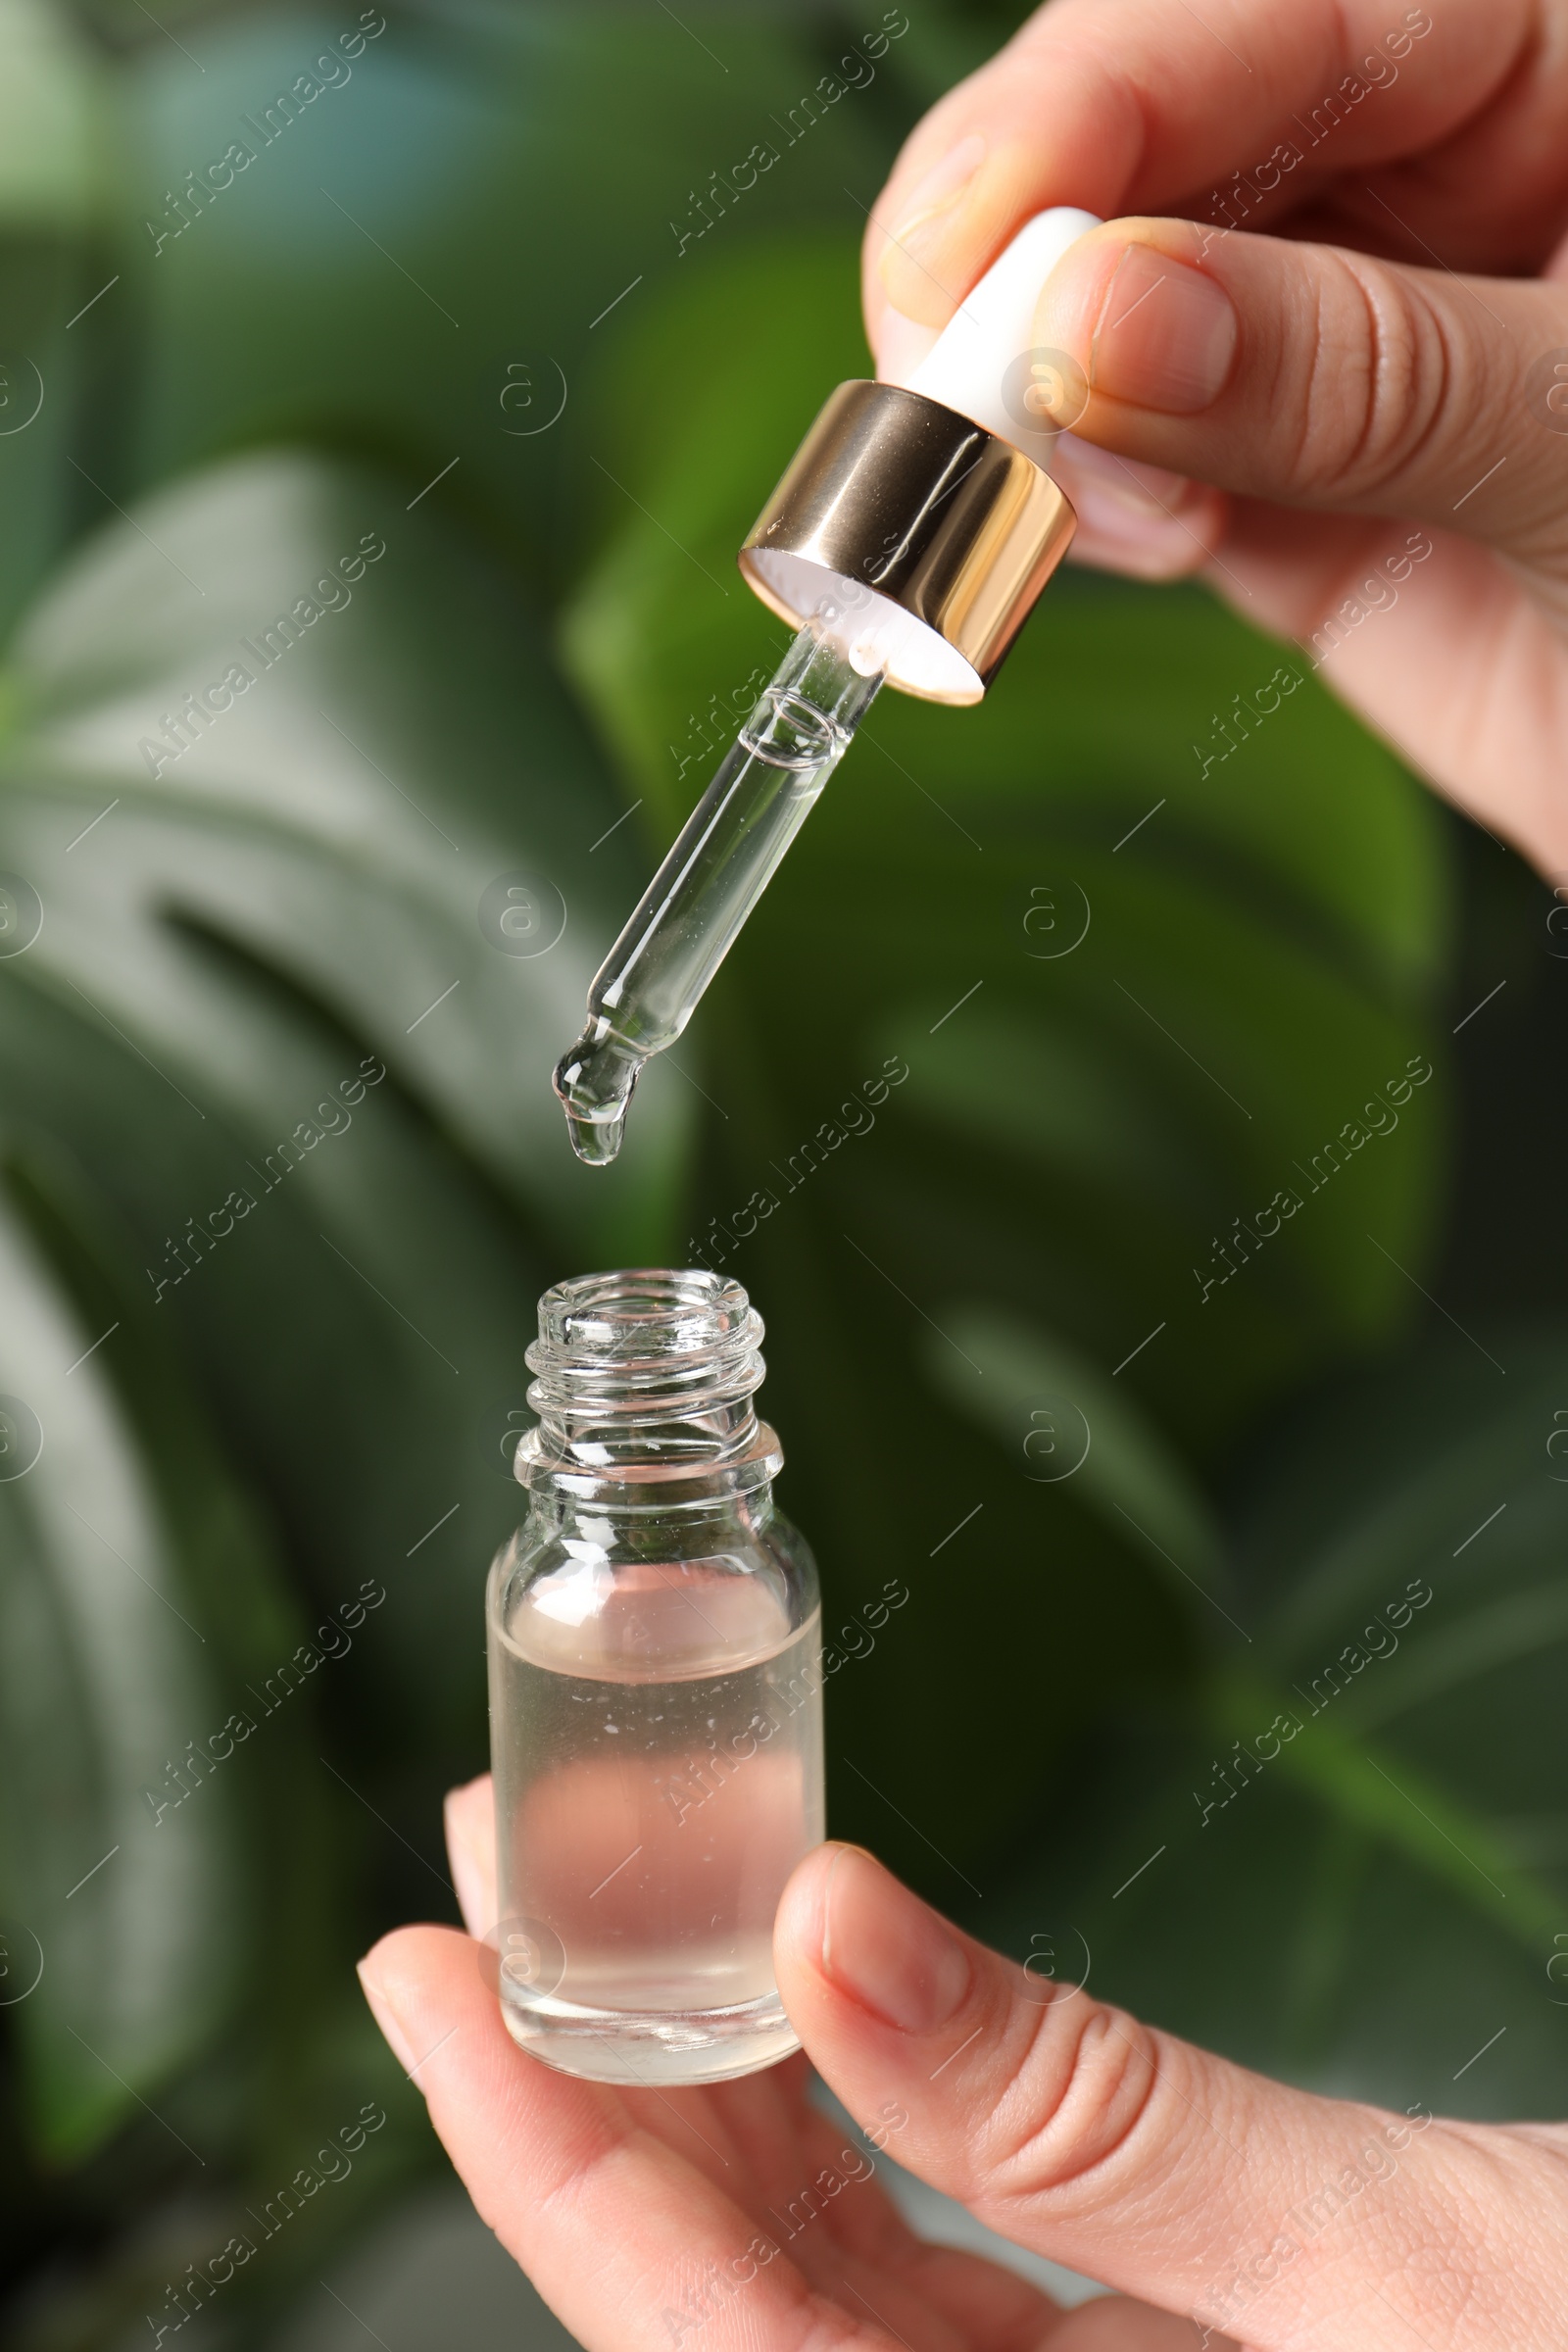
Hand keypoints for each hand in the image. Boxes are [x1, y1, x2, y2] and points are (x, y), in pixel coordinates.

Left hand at [359, 1782, 1567, 2349]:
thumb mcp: (1382, 2258)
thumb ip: (1090, 2120)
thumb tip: (831, 1933)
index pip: (715, 2347)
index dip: (546, 2160)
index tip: (424, 1976)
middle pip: (730, 2294)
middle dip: (598, 2066)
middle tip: (498, 1863)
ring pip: (816, 2259)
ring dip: (710, 2060)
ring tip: (616, 1873)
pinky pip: (932, 2238)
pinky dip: (849, 2093)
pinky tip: (793, 1972)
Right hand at [861, 0, 1567, 872]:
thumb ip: (1363, 371)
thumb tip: (1099, 325)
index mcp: (1563, 54)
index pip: (1292, 5)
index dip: (1096, 100)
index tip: (975, 243)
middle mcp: (1457, 168)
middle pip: (1164, 135)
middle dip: (1030, 248)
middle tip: (953, 377)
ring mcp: (1368, 332)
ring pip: (1121, 301)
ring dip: (1028, 391)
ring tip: (1013, 488)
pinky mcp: (1309, 491)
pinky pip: (1147, 462)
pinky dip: (1076, 498)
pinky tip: (1078, 534)